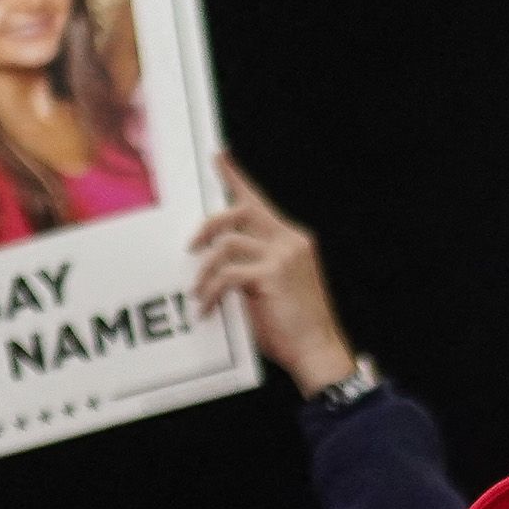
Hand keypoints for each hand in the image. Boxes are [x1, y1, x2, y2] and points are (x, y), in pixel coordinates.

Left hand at [192, 160, 353, 393]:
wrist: (316, 351)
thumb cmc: (294, 327)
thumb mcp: (273, 288)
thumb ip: (252, 266)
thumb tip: (216, 259)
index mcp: (292, 241)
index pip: (258, 201)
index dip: (235, 178)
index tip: (218, 157)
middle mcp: (290, 241)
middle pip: (240, 212)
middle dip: (209, 226)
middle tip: (191, 248)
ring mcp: (282, 256)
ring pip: (227, 246)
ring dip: (206, 271)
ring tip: (200, 293)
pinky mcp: (271, 276)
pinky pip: (227, 275)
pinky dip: (211, 292)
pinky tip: (208, 309)